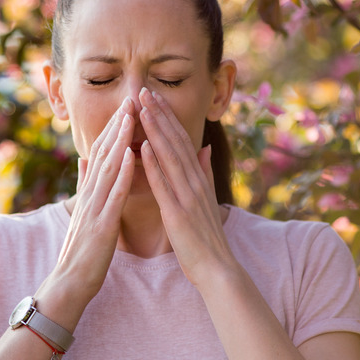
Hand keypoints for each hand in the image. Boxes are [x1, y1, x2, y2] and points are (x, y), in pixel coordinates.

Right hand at [37, 97, 135, 307]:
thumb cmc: (81, 249)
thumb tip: (84, 158)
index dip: (113, 128)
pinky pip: (113, 195)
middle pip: (104, 153)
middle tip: (130, 98)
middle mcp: (90, 194)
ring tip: (130, 116)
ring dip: (119, 140)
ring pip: (108, 168)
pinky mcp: (101, 225)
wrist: (69, 282)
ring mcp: (94, 208)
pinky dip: (122, 173)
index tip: (126, 105)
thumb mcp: (82, 210)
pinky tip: (131, 155)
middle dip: (117, 125)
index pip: (101, 153)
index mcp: (89, 191)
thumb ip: (84, 183)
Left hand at [138, 87, 236, 286]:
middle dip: (159, 114)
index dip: (167, 117)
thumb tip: (203, 148)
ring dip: (155, 130)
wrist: (217, 268)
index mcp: (198, 178)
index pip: (181, 140)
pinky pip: (164, 184)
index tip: (153, 96)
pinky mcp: (177, 212)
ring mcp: (187, 195)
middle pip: (175, 141)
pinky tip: (143, 147)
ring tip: (142, 108)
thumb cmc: (206, 236)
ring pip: (169, 156)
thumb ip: (204, 171)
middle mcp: (194, 181)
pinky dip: (154, 164)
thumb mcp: (206, 198)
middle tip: (144, 90)